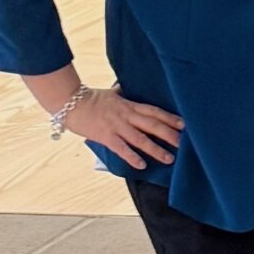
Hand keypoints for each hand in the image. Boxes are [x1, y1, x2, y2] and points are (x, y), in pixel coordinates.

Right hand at [60, 89, 182, 167]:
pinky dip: (132, 157)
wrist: (68, 102)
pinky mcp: (105, 136)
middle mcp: (126, 116)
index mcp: (129, 105)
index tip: (184, 124)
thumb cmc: (89, 98)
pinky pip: (122, 148)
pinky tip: (142, 165)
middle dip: (170, 135)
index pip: (154, 111)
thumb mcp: (110, 94)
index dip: (170, 118)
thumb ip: (121, 93)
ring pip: (141, 139)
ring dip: (156, 149)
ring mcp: (116, 126)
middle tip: (184, 144)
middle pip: (153, 125)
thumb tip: (125, 88)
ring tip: (170, 158)